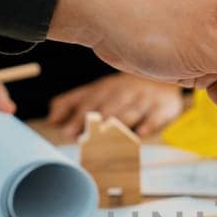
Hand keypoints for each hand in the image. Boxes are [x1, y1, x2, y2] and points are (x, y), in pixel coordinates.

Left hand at [46, 73, 183, 138]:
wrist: (164, 77)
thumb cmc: (123, 91)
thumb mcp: (98, 92)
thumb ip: (73, 103)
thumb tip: (51, 119)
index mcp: (106, 87)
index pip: (91, 100)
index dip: (79, 116)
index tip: (68, 132)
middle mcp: (125, 90)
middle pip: (109, 106)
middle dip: (96, 122)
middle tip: (83, 139)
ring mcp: (146, 98)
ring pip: (131, 111)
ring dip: (118, 125)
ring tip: (106, 138)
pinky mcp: (164, 107)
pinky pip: (156, 116)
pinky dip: (148, 125)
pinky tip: (139, 135)